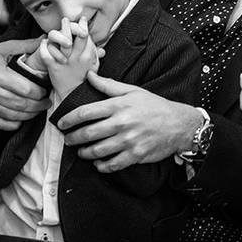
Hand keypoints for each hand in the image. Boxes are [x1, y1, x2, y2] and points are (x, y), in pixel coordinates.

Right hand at [0, 39, 49, 129]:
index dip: (39, 92)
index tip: (45, 90)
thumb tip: (46, 40)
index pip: (25, 89)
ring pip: (12, 115)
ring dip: (29, 115)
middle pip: (21, 104)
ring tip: (38, 110)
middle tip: (46, 102)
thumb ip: (27, 46)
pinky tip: (21, 119)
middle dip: (38, 105)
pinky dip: (12, 124)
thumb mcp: (5, 47)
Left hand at [40, 17, 99, 96]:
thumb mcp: (94, 68)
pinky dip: (44, 46)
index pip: (87, 37)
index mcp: (88, 57)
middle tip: (67, 19)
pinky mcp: (54, 67)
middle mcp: (78, 57)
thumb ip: (95, 56)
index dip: (84, 27)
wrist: (73, 96)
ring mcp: (66, 61)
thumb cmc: (84, 81)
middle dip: (73, 25)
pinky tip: (43, 42)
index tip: (82, 20)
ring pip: (63, 41)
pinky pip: (47, 53)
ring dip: (60, 31)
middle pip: (77, 36)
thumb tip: (99, 47)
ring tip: (58, 25)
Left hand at [57, 71, 198, 172]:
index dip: (68, 119)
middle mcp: (122, 123)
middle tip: (68, 140)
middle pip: (87, 134)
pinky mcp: (135, 155)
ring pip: (96, 151)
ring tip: (82, 151)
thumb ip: (109, 85)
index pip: (85, 113)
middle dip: (72, 138)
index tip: (61, 124)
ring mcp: (128, 141)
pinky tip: (98, 163)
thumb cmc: (155, 106)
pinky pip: (111, 165)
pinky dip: (101, 166)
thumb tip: (89, 76)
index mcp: (119, 106)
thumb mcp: (133, 91)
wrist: (180, 124)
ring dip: (85, 153)